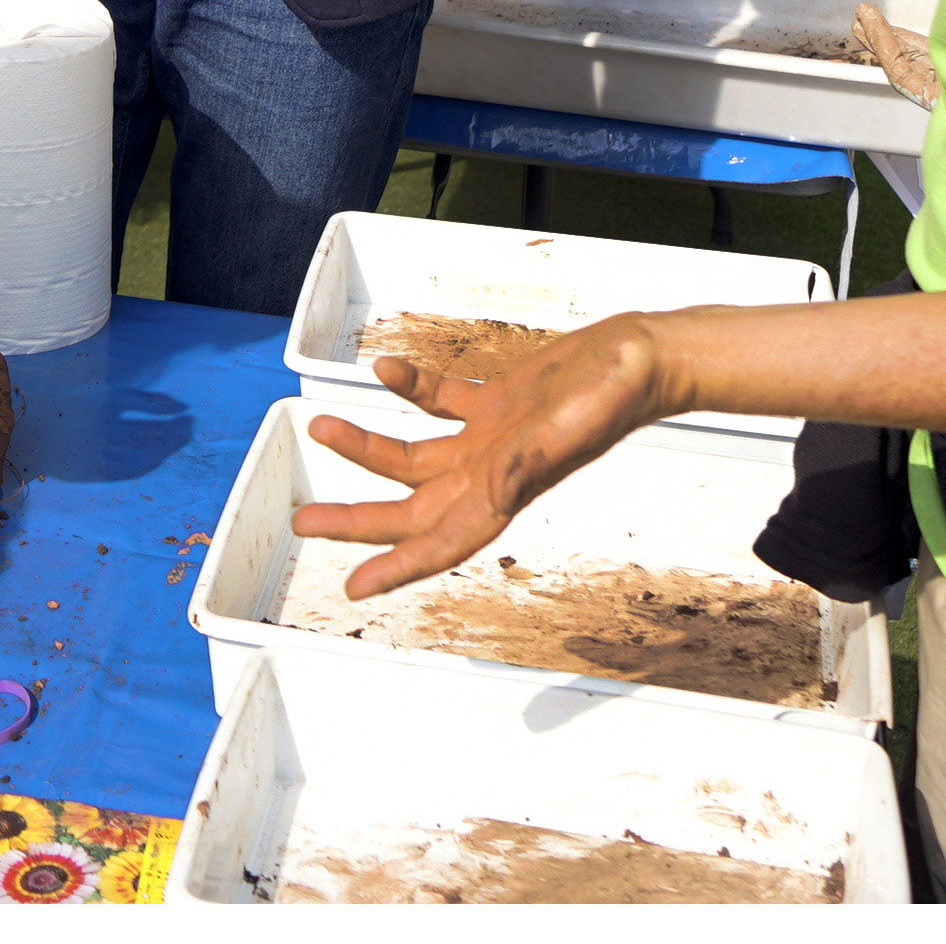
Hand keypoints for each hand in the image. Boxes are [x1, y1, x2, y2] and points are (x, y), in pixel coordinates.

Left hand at [292, 319, 675, 598]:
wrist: (642, 358)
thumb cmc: (616, 395)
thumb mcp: (571, 427)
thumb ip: (531, 462)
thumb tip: (493, 493)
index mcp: (504, 491)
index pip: (440, 543)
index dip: (395, 569)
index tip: (353, 586)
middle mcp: (490, 474)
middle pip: (410, 509)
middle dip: (356, 517)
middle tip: (302, 520)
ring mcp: (491, 441)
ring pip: (414, 457)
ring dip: (366, 448)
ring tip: (320, 426)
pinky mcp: (497, 405)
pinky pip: (439, 403)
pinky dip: (409, 391)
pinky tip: (386, 370)